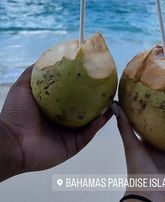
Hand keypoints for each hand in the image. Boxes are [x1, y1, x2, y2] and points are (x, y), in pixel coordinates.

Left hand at [0, 66, 112, 181]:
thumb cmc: (15, 114)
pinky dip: (99, 124)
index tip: (93, 73)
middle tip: (108, 85)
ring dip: (103, 110)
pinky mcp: (74, 145)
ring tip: (112, 98)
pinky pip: (90, 133)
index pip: (72, 94)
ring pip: (91, 120)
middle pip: (85, 106)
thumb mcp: (23, 86)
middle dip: (97, 97)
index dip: (82, 85)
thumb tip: (47, 56)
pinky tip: (106, 114)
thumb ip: (34, 72)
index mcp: (53, 106)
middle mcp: (63, 119)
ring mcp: (70, 133)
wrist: (13, 141)